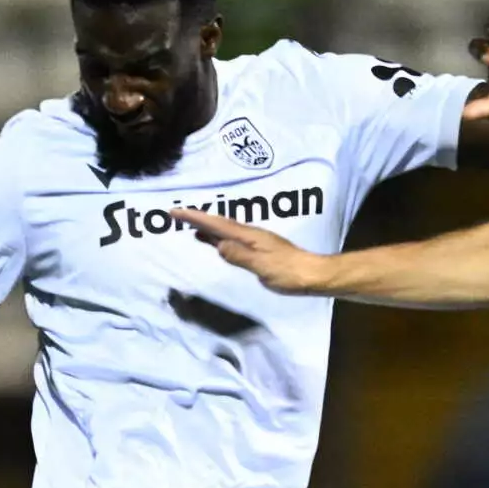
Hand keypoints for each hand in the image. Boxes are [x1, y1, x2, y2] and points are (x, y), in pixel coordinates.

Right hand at [173, 210, 344, 294]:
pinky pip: (232, 239)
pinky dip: (219, 238)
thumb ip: (241, 256)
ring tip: (191, 227)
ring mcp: (255, 241)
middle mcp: (251, 235)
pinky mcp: (259, 249)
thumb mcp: (263, 266)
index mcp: (249, 236)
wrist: (312, 275)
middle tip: (177, 214)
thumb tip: (219, 245)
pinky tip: (217, 242)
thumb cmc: (289, 273)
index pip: (217, 225)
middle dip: (198, 218)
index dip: (196, 218)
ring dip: (207, 227)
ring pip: (225, 230)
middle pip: (219, 223)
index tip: (176, 212)